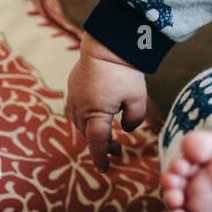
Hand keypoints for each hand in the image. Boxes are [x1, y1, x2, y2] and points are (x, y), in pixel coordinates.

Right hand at [66, 34, 150, 171]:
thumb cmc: (124, 71)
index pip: (97, 143)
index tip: (105, 168)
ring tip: (109, 132)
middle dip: (102, 144)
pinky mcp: (73, 86)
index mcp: (95, 114)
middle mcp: (80, 108)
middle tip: (117, 149)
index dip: (101, 157)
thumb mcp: (138, 97)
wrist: (107, 43)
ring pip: (81, 122)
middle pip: (89, 134)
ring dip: (94, 130)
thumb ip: (135, 118)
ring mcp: (74, 97)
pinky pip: (78, 108)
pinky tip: (100, 111)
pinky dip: (88, 116)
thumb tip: (126, 128)